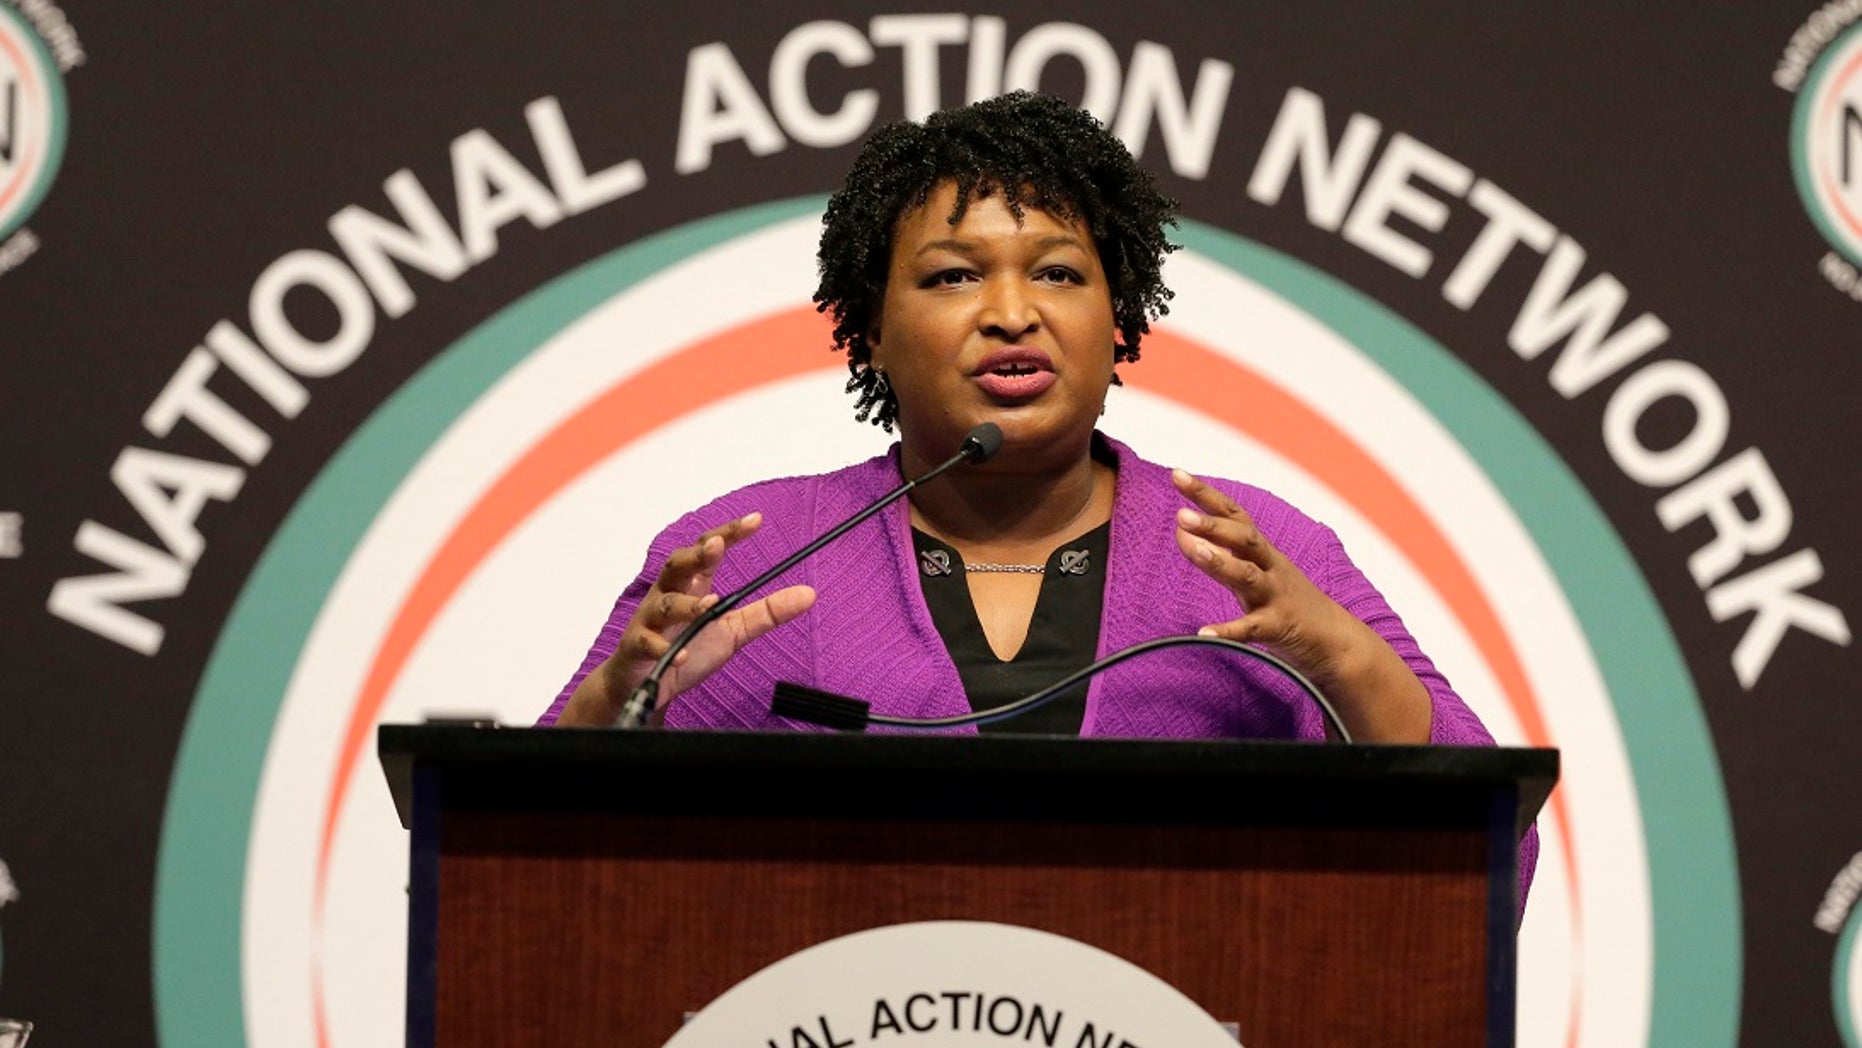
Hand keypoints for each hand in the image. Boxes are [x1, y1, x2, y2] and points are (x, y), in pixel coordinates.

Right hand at [558, 513, 815, 725]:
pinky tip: (681, 655)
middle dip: (696, 554)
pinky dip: (664, 649)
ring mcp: (650, 622)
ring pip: (663, 605)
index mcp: (691, 585)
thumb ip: (767, 612)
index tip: (756, 520)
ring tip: (708, 606)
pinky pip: (648, 645)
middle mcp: (668, 595)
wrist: (644, 685)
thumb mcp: (733, 630)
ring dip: (686, 604)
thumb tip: (809, 594)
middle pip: (677, 565)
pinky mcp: (637, 649)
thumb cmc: (685, 647)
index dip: (729, 533)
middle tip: (716, 545)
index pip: (708, 551)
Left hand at [1169, 469, 1428, 741]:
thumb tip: (1181, 532)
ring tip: (1193, 550)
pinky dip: (1228, 631)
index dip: (1206, 495)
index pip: (1233, 515)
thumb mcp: (1254, 572)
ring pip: (1248, 575)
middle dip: (1213, 525)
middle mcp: (1270, 567)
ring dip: (1220, 562)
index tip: (1177, 474)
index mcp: (1262, 552)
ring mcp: (1275, 596)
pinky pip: (1251, 628)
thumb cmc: (1285, 601)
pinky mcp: (1278, 627)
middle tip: (1181, 515)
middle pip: (1244, 539)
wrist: (1333, 639)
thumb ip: (1219, 553)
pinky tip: (1204, 633)